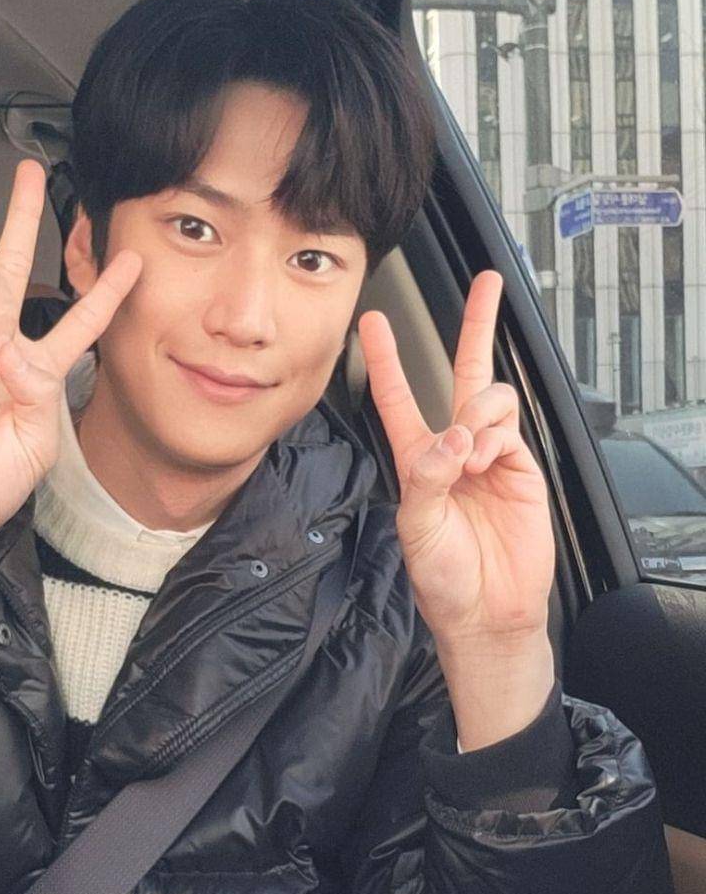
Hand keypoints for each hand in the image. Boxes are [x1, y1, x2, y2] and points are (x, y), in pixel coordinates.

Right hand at [0, 159, 141, 576]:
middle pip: (13, 272)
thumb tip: (13, 347)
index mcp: (36, 374)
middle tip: (30, 177)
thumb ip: (39, 390)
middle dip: (21, 220)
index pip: (77, 322)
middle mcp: (0, 352)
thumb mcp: (36, 443)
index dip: (104, 292)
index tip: (130, 261)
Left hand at [358, 271, 554, 747]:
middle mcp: (452, 448)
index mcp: (416, 459)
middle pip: (462, 374)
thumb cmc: (442, 574)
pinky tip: (488, 461)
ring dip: (480, 415)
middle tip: (487, 283)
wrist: (489, 610)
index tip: (373, 321)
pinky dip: (498, 436)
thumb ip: (430, 476)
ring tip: (473, 455)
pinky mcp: (520, 467)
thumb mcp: (418, 526)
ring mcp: (490, 455)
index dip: (386, 358)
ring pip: (488, 399)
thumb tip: (455, 436)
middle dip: (475, 326)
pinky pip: (510, 429)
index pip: (398, 397)